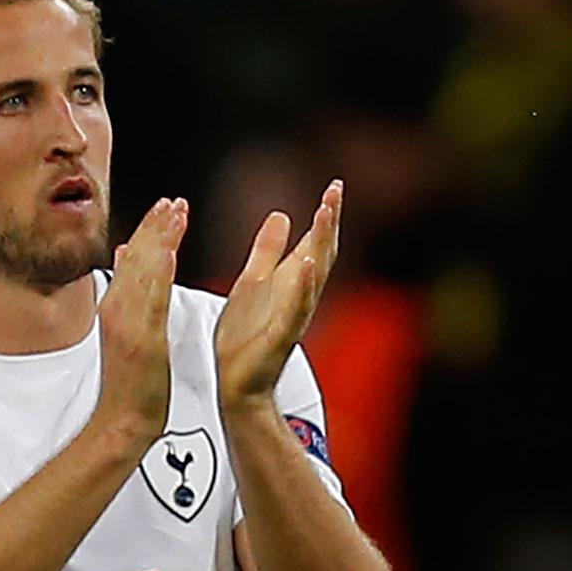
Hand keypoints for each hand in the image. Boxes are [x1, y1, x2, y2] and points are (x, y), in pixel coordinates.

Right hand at [93, 196, 185, 447]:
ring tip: (175, 211)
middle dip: (154, 227)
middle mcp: (117, 310)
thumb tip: (121, 257)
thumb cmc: (131, 381)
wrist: (122, 418)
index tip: (165, 207)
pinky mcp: (140, 337)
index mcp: (116, 307)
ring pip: (143, 271)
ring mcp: (126, 323)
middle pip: (136, 259)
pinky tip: (169, 250)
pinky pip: (150, 299)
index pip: (132, 260)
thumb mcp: (125, 331)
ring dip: (158, 239)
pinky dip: (158, 272)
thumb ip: (125, 293)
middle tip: (172, 200)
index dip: (148, 231)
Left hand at [214, 179, 342, 410]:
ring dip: (319, 247)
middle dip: (328, 224)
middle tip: (335, 192)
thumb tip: (282, 214)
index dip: (325, 216)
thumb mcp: (252, 283)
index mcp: (290, 282)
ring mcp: (292, 317)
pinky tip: (303, 266)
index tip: (334, 186)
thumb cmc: (245, 337)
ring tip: (324, 216)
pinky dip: (301, 288)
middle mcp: (298, 297)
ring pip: (312, 278)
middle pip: (320, 254)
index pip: (314, 243)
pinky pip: (294, 311)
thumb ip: (268, 252)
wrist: (237, 384)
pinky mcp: (279, 338)